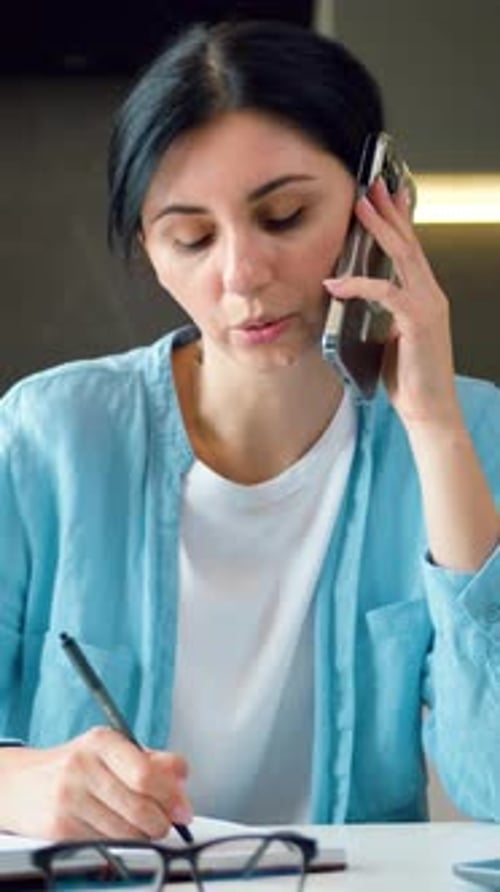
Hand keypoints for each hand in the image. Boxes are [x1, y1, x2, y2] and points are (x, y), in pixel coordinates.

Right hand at [0, 728, 191, 839]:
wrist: (23, 783)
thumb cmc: (78, 765)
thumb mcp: (113, 750)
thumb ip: (152, 760)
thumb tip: (182, 775)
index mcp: (102, 741)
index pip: (145, 773)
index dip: (171, 796)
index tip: (183, 809)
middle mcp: (82, 766)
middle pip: (139, 808)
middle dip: (162, 822)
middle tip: (167, 823)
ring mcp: (69, 798)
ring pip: (126, 832)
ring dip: (144, 836)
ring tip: (142, 826)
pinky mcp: (61, 828)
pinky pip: (107, 844)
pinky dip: (121, 843)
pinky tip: (117, 830)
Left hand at [324, 177, 462, 431]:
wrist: (429, 408)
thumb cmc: (409, 378)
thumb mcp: (389, 337)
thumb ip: (378, 314)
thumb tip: (351, 300)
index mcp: (423, 296)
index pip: (410, 250)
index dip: (398, 220)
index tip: (385, 196)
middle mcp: (430, 294)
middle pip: (408, 243)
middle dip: (389, 211)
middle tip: (372, 185)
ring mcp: (428, 305)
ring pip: (402, 257)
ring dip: (379, 230)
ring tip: (361, 208)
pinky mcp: (419, 321)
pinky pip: (386, 292)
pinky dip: (359, 284)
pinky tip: (336, 282)